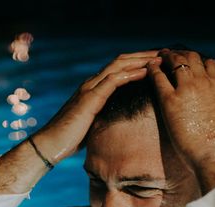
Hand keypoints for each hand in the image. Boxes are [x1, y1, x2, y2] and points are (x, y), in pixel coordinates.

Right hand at [32, 51, 161, 163]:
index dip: (138, 63)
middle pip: (121, 61)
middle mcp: (91, 84)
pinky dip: (130, 74)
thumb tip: (118, 122)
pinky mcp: (90, 98)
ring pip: (119, 66)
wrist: (50, 144)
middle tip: (164, 54)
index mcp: (93, 89)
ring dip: (140, 61)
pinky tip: (144, 72)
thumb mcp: (92, 125)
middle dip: (143, 57)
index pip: (118, 69)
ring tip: (159, 59)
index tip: (156, 63)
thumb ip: (103, 117)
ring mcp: (89, 89)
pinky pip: (113, 80)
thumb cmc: (69, 139)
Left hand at [147, 49, 214, 190]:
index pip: (208, 64)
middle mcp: (204, 83)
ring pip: (175, 63)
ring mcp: (187, 89)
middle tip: (169, 55)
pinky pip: (158, 78)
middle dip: (179, 55)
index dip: (197, 61)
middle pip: (190, 59)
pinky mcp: (170, 100)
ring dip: (166, 57)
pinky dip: (152, 70)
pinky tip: (148, 68)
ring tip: (157, 57)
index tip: (189, 61)